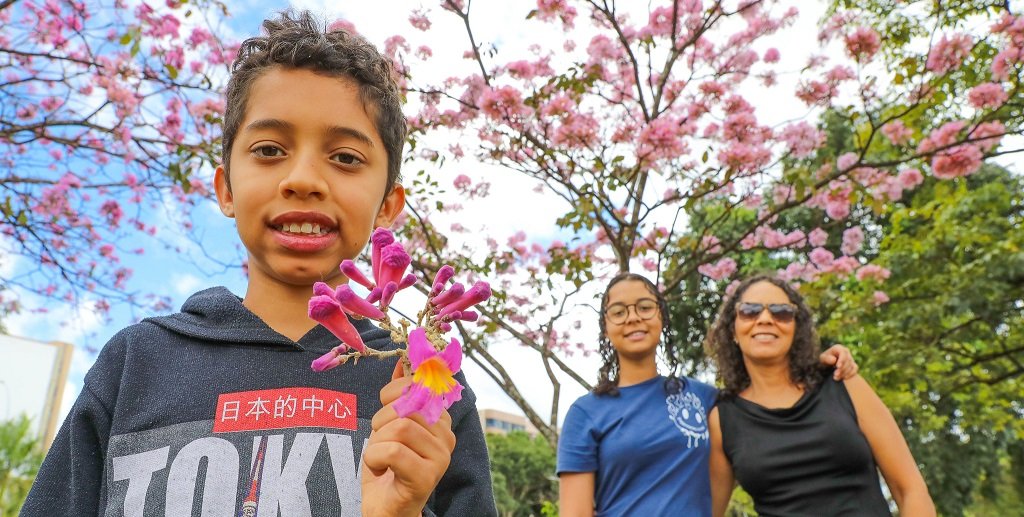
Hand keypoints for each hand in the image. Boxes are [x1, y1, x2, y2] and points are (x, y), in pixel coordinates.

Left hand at [362, 361, 456, 516]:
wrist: (386, 509)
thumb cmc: (387, 467)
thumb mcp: (390, 425)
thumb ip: (400, 394)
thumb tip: (403, 361)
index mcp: (441, 420)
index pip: (418, 386)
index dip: (393, 393)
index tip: (385, 416)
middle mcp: (447, 436)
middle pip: (407, 407)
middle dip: (381, 422)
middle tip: (379, 442)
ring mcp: (441, 457)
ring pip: (399, 428)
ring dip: (376, 443)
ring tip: (379, 457)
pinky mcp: (427, 477)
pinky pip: (391, 451)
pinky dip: (373, 458)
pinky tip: (379, 469)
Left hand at [820, 344, 858, 379]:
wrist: (828, 364)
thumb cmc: (825, 359)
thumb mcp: (822, 358)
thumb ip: (826, 358)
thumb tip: (834, 360)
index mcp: (838, 348)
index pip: (843, 353)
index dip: (842, 360)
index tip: (838, 366)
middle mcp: (846, 352)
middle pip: (847, 360)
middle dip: (842, 369)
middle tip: (835, 375)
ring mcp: (850, 358)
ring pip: (851, 365)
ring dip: (844, 373)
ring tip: (836, 378)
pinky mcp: (853, 364)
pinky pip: (855, 369)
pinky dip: (850, 374)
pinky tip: (844, 378)